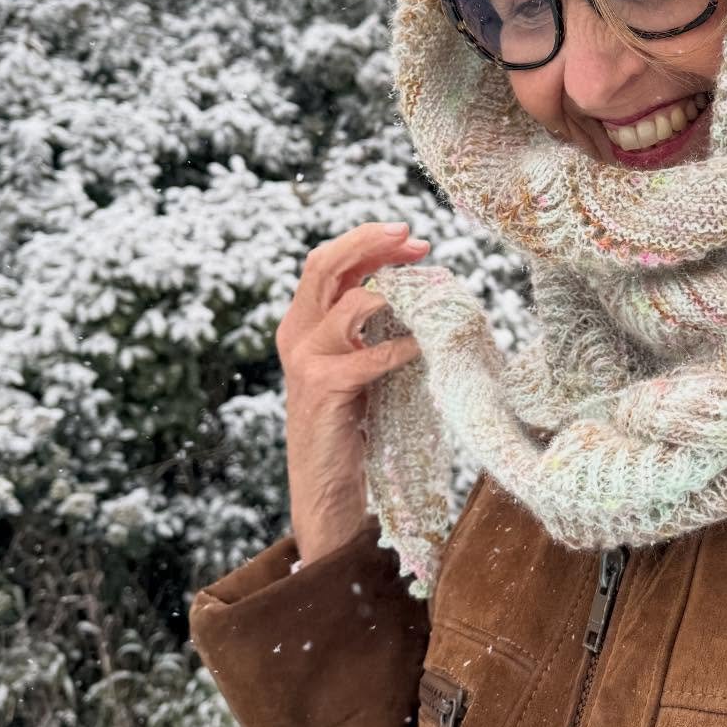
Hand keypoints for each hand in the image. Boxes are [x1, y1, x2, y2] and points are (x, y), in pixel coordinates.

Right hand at [275, 221, 429, 563]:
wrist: (327, 487)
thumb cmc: (353, 422)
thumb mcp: (359, 362)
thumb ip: (371, 326)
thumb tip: (418, 285)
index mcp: (303, 322)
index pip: (328, 263)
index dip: (368, 243)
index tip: (414, 241)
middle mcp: (295, 334)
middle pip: (325, 265)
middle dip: (371, 243)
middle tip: (414, 239)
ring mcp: (304, 360)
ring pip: (350, 304)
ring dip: (397, 296)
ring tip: (430, 298)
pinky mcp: (322, 388)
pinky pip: (368, 356)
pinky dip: (401, 346)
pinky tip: (424, 346)